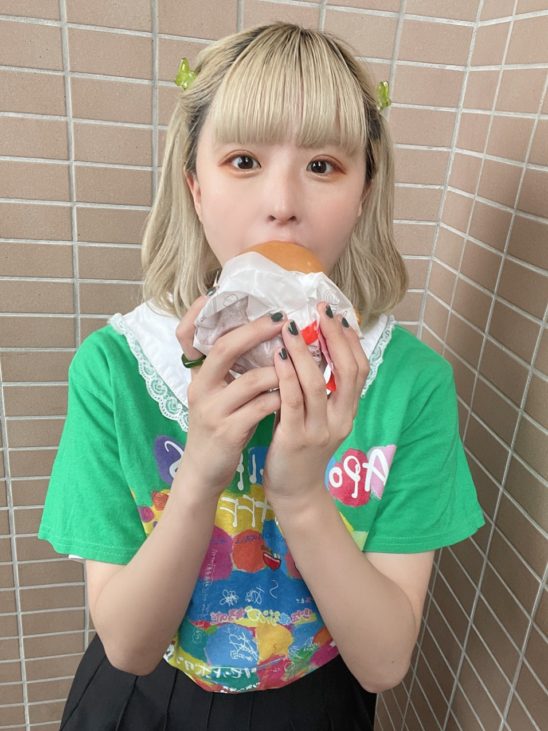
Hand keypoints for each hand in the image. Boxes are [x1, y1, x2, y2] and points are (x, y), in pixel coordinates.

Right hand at [175, 298, 285, 498]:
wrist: (203, 473)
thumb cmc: (218, 427)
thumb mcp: (216, 395)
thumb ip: (230, 371)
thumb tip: (261, 339)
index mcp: (198, 377)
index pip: (190, 337)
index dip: (196, 315)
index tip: (212, 294)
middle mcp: (200, 389)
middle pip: (224, 349)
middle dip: (256, 331)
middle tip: (282, 319)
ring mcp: (212, 411)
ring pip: (250, 380)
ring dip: (279, 369)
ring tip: (299, 362)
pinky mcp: (228, 432)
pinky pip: (261, 408)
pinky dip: (280, 398)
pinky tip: (294, 395)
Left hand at [262, 303, 369, 508]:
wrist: (295, 493)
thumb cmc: (302, 450)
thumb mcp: (319, 418)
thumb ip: (320, 390)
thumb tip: (314, 350)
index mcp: (348, 411)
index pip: (359, 369)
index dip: (351, 340)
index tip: (338, 315)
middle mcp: (340, 419)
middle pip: (347, 371)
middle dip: (334, 337)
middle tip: (320, 311)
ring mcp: (320, 430)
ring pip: (317, 384)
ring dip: (304, 352)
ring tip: (290, 328)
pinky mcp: (295, 439)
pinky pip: (292, 402)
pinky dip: (286, 376)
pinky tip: (276, 357)